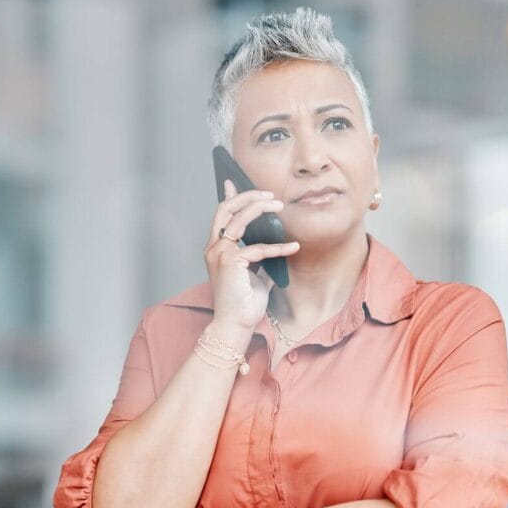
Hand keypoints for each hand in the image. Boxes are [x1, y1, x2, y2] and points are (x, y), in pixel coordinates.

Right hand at [205, 179, 299, 331]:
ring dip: (260, 208)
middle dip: (247, 196)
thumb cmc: (244, 303)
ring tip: (279, 205)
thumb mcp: (254, 275)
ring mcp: (220, 254)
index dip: (229, 197)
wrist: (235, 325)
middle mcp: (214, 247)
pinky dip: (278, 247)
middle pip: (226, 209)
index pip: (221, 215)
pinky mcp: (231, 262)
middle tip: (269, 194)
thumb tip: (274, 245)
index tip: (232, 182)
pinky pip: (258, 248)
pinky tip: (293, 248)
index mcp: (217, 248)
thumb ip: (260, 258)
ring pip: (239, 219)